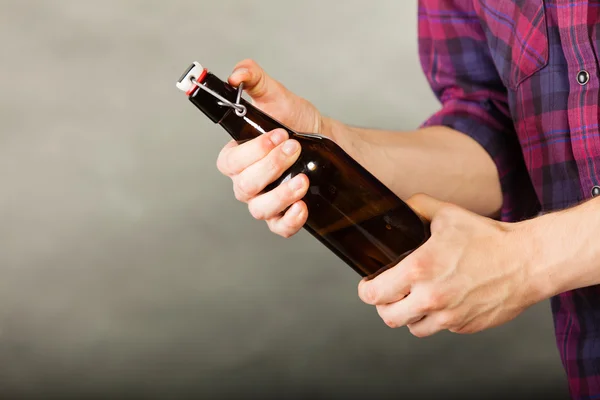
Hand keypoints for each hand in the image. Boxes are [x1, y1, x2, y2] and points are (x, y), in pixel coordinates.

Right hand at [217, 59, 320, 237]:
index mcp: (239, 157)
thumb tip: (237, 74)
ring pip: (259, 209)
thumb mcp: (277, 96)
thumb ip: (254, 79)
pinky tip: (302, 206)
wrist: (328, 141)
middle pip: (244, 185)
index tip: (278, 134)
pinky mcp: (283, 216)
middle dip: (270, 167)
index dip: (252, 151)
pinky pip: (279, 227)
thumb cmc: (297, 121)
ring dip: (280, 195)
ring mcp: (264, 201)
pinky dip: (289, 221)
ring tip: (302, 178)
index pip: (229, 162)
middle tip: (294, 147)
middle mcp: (247, 182)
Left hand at [358, 194, 537, 336]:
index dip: (366, 290)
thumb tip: (399, 206)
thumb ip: (417, 208)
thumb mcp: (446, 214)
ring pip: (413, 327)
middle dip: (384, 305)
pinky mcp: (465, 327)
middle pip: (388, 316)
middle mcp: (430, 297)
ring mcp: (448, 316)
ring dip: (410, 315)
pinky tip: (444, 301)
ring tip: (417, 299)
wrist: (527, 261)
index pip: (373, 294)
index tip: (368, 285)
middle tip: (390, 294)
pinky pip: (439, 328)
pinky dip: (436, 318)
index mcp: (418, 269)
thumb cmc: (488, 238)